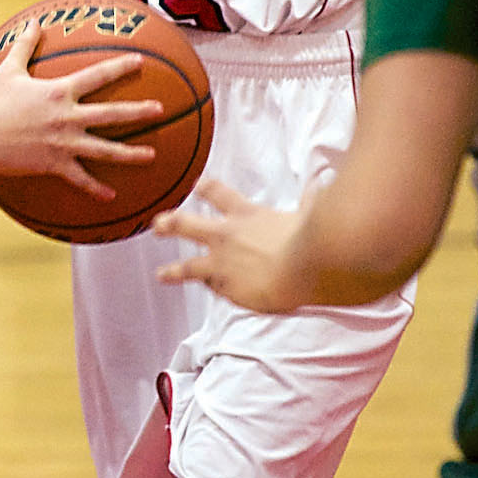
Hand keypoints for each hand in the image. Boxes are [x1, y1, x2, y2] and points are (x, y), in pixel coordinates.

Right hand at [0, 22, 163, 197]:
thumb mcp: (8, 70)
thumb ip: (25, 44)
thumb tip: (34, 21)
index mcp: (59, 92)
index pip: (97, 76)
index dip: (120, 67)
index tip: (141, 62)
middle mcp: (67, 117)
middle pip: (111, 114)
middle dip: (139, 112)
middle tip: (161, 109)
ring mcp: (64, 143)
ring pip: (105, 150)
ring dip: (131, 154)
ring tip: (152, 156)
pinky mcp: (56, 164)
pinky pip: (81, 178)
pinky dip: (96, 188)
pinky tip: (112, 195)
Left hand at [151, 179, 309, 311]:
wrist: (306, 267)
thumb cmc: (310, 237)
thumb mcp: (309, 210)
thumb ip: (310, 199)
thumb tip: (320, 185)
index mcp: (246, 214)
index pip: (218, 194)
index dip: (206, 188)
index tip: (197, 185)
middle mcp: (227, 236)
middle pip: (187, 225)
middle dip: (170, 224)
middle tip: (157, 224)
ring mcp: (223, 264)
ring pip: (188, 267)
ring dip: (173, 271)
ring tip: (161, 274)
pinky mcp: (227, 288)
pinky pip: (215, 290)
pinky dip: (213, 290)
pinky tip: (211, 292)